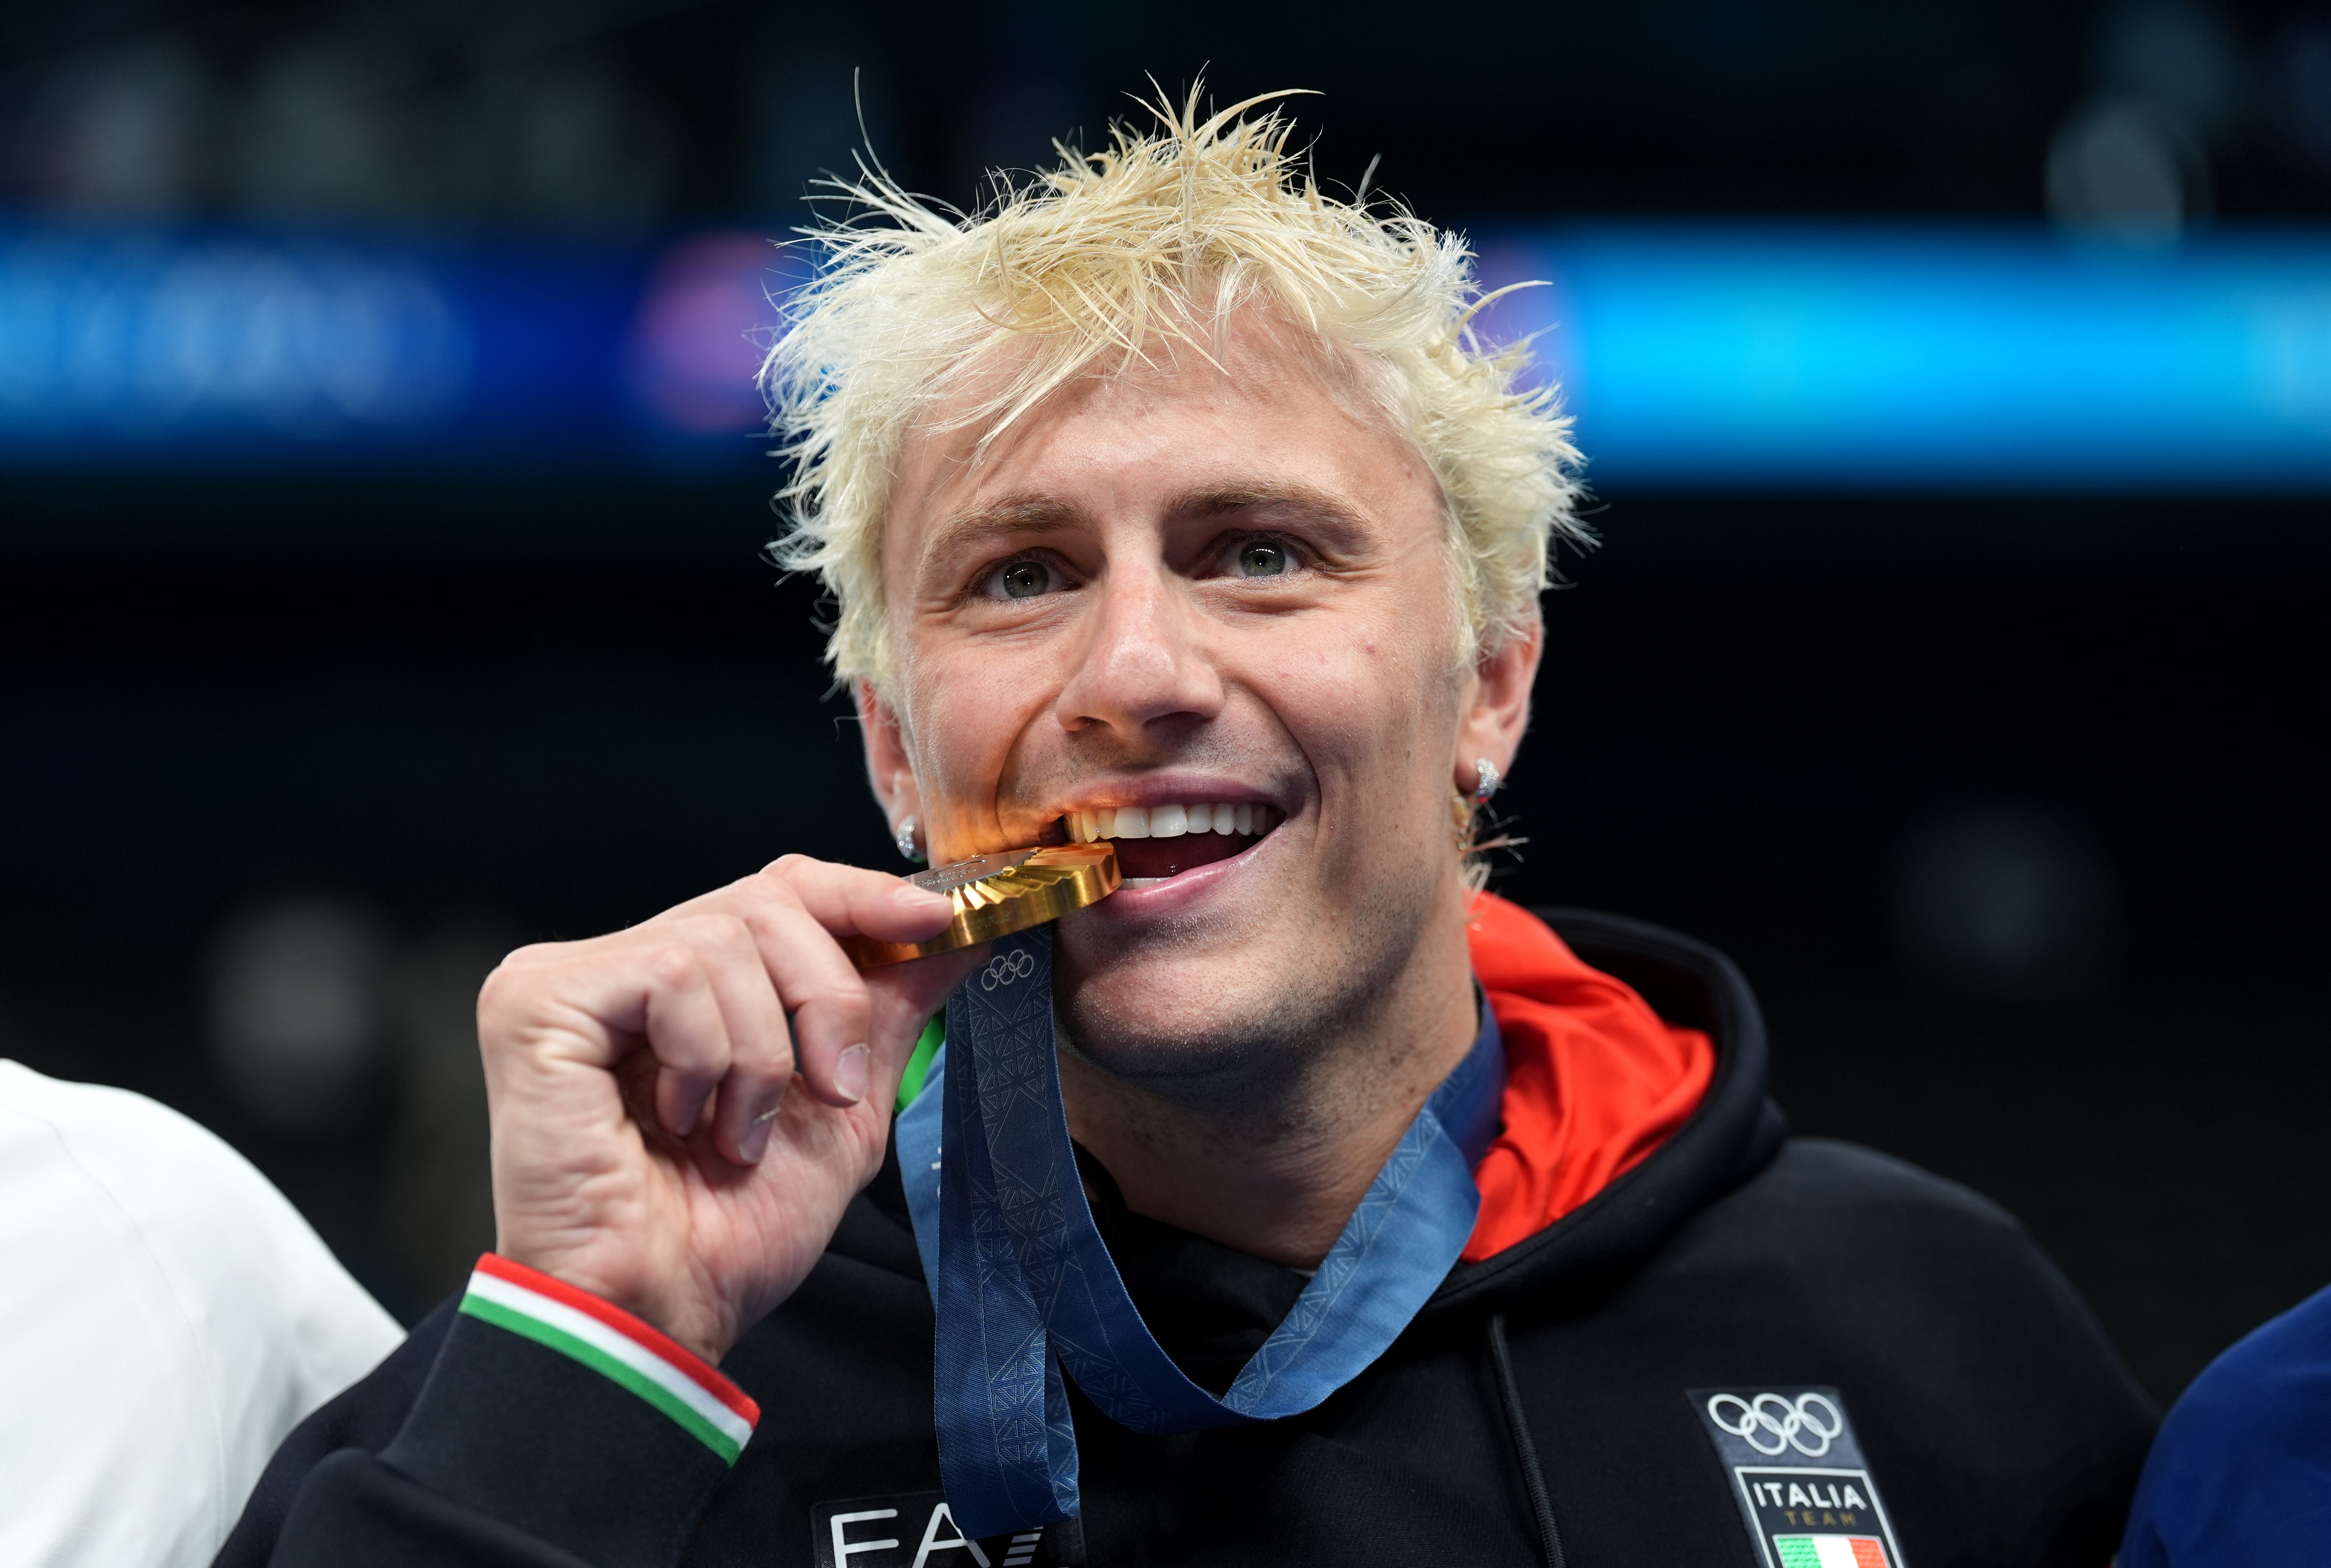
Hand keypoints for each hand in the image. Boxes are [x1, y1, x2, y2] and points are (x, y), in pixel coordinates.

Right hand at [475, 856, 978, 1362]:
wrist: (660, 1314)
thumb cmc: (731, 1234)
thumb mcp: (841, 1109)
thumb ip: (884, 1011)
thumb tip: (954, 931)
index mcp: (679, 985)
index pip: (779, 888)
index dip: (861, 895)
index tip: (937, 919)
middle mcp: (617, 965)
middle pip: (764, 901)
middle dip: (826, 997)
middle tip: (830, 1093)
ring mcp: (567, 978)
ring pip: (722, 938)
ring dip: (762, 1054)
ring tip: (734, 1134)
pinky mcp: (536, 1002)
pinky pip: (670, 973)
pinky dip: (707, 1057)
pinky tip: (682, 1121)